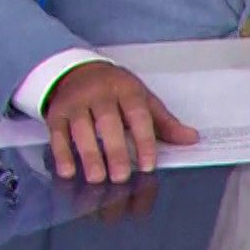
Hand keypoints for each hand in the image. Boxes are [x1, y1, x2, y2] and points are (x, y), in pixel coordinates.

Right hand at [43, 62, 198, 183]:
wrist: (78, 71)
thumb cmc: (116, 90)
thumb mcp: (143, 99)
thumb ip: (165, 122)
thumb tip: (192, 139)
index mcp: (127, 89)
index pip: (137, 114)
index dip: (144, 140)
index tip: (148, 165)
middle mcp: (100, 93)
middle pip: (108, 122)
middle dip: (115, 150)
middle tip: (121, 177)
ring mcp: (76, 102)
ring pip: (81, 128)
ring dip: (89, 154)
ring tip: (97, 178)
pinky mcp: (57, 113)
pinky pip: (58, 133)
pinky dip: (62, 153)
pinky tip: (68, 171)